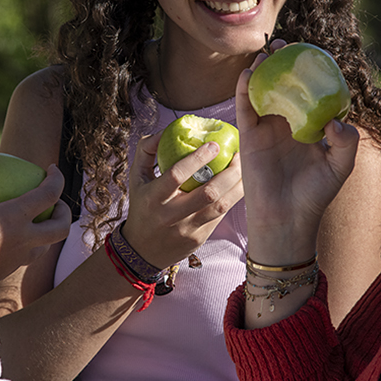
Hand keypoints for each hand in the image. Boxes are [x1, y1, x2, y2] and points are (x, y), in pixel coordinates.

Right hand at [0, 167, 71, 296]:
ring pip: (45, 247)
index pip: (49, 195)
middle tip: (56, 204)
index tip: (52, 169)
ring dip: (47, 233)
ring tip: (35, 223)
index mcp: (15, 219)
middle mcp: (24, 240)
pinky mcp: (6, 272)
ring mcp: (17, 260)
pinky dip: (24, 245)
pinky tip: (7, 238)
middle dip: (65, 214)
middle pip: (61, 228)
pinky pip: (24, 257)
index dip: (57, 179)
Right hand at [117, 131, 243, 269]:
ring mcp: (187, 229)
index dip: (197, 159)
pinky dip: (232, 198)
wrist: (142, 250)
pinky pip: (221, 215)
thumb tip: (164, 131)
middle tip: (238, 154)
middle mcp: (170, 215)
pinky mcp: (200, 238)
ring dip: (237, 185)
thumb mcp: (136, 178)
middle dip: (229, 171)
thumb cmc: (142, 206)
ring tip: (244, 167)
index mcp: (153, 197)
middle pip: (207, 193)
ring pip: (220, 206)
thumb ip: (146, 151)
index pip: (176, 175)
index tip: (214, 144)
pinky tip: (238, 184)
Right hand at [235, 45, 358, 265]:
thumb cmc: (315, 195)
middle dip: (284, 63)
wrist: (287, 219)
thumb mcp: (340, 167)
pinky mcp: (249, 135)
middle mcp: (288, 122)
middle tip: (286, 45)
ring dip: (263, 69)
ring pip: (263, 90)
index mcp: (310, 126)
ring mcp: (267, 127)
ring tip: (268, 52)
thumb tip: (335, 120)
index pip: (311, 92)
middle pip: (284, 85)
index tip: (314, 54)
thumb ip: (346, 142)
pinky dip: (245, 87)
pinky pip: (245, 106)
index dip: (311, 72)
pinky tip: (249, 73)